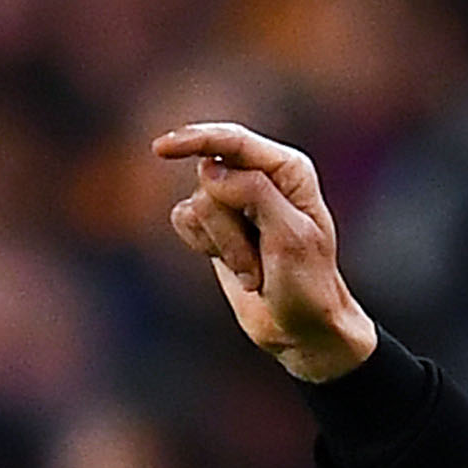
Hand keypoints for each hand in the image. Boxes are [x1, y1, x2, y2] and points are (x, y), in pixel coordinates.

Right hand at [153, 122, 379, 383]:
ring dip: (223, 246)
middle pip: (209, 178)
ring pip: (197, 205)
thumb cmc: (308, 285)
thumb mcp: (290, 238)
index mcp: (287, 169)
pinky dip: (205, 248)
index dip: (195, 139)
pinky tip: (235, 267)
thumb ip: (254, 193)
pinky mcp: (215, 225)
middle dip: (226, 227)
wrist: (302, 329)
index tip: (160, 149)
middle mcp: (259, 176)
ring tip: (255, 271)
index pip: (233, 141)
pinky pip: (184, 221)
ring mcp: (234, 200)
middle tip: (260, 261)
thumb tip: (209, 167)